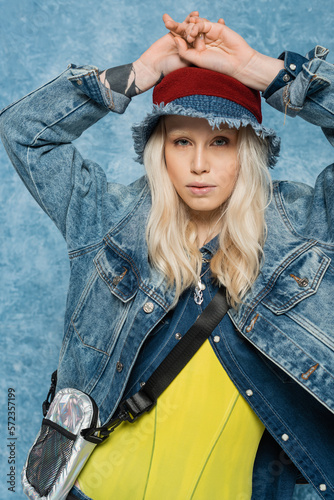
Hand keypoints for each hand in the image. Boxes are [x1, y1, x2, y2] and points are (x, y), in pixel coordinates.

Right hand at [133, 11, 199, 92]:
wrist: (155, 66)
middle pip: (196, 32)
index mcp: (195, 53)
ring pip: (188, 27)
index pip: (202, 41)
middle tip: (195, 22)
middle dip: (197, 26)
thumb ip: (187, 50)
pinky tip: (174, 15)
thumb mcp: (182, 61)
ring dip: (191, 19)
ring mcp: (182, 38)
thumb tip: (192, 36)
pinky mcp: (173, 34)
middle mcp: (191, 45)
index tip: (203, 31)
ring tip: (195, 14)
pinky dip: (173, 20)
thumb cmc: (170, 68)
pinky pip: (175, 25)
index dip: (203, 35)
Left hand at [163, 14, 283, 90]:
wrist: (237, 63)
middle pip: (186, 30)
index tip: (165, 27)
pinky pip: (205, 22)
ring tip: (190, 34)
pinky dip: (199, 22)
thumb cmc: (217, 65)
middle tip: (167, 22)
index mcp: (194, 50)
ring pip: (195, 25)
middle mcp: (200, 41)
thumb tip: (175, 38)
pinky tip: (196, 24)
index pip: (182, 40)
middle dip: (177, 25)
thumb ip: (184, 50)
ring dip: (189, 26)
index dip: (173, 33)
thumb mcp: (196, 60)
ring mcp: (208, 34)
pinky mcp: (216, 28)